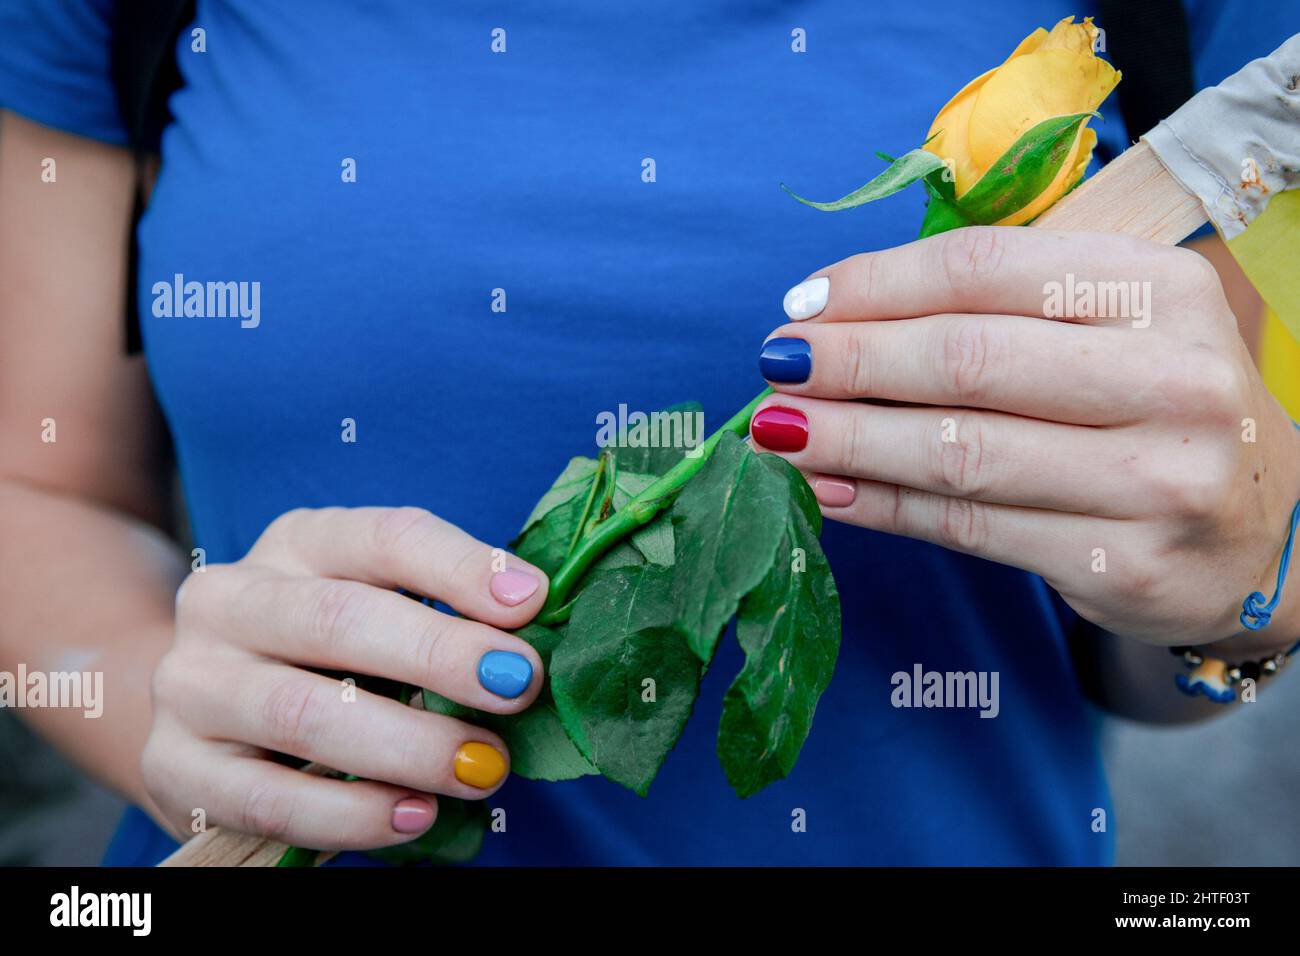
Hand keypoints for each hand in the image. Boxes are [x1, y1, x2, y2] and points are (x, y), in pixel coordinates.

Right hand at [142, 507, 547, 848]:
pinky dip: (350, 815)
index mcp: (298, 543)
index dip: (461, 568)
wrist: (208, 710)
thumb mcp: (382, 607)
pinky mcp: (175, 765)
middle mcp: (231, 599)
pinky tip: (415, 816)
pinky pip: (268, 799)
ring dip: (406, 745)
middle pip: (338, 618)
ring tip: (481, 768)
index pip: (384, 537)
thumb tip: (533, 621)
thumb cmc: (330, 654)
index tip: (532, 604)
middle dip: (438, 655)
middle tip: (519, 688)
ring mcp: (193, 683)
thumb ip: (449, 611)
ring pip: (302, 712)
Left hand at [755, 227, 1299, 649]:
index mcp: (1163, 291)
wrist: (1266, 535)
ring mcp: (1156, 481)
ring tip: (776, 432)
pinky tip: (827, 489)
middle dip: (848, 361)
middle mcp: (1172, 380)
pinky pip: (969, 527)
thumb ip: (998, 310)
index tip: (802, 305)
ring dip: (847, 439)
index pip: (985, 270)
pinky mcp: (1123, 565)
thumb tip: (838, 316)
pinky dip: (883, 506)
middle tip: (773, 366)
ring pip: (958, 452)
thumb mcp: (1113, 329)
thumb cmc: (1157, 409)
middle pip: (965, 360)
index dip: (875, 285)